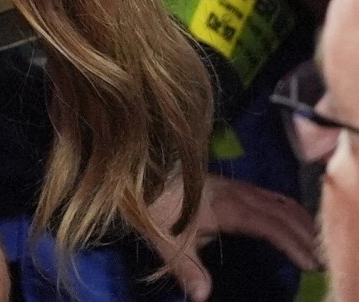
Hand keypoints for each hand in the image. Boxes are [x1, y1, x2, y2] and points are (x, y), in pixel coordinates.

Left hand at [146, 174, 320, 300]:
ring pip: (277, 200)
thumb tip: (203, 296)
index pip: (269, 225)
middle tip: (321, 258)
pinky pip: (267, 193)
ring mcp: (233, 186)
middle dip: (304, 234)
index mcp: (226, 207)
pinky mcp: (229, 183)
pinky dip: (287, 206)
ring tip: (315, 239)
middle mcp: (236, 193)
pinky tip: (291, 216)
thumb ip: (188, 267)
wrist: (141, 172)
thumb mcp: (167, 239)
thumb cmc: (154, 205)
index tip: (309, 262)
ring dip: (299, 219)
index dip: (292, 243)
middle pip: (280, 212)